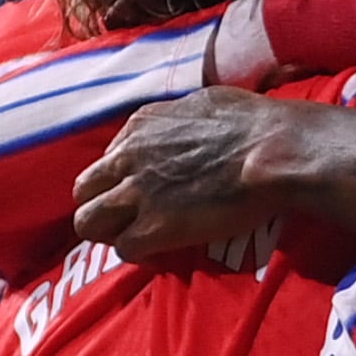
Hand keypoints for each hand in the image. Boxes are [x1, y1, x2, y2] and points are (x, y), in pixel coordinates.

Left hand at [76, 89, 298, 258]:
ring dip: (110, 232)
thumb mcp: (204, 103)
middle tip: (128, 218)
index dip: (122, 178)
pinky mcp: (155, 228)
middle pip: (84, 191)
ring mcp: (137, 194)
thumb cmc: (253, 122)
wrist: (271, 152)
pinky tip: (159, 252)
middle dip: (101, 205)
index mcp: (139, 126)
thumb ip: (179, 119)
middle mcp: (128, 158)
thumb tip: (186, 126)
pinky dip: (139, 253)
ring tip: (136, 238)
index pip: (108, 158)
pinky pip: (125, 249)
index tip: (143, 189)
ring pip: (88, 223)